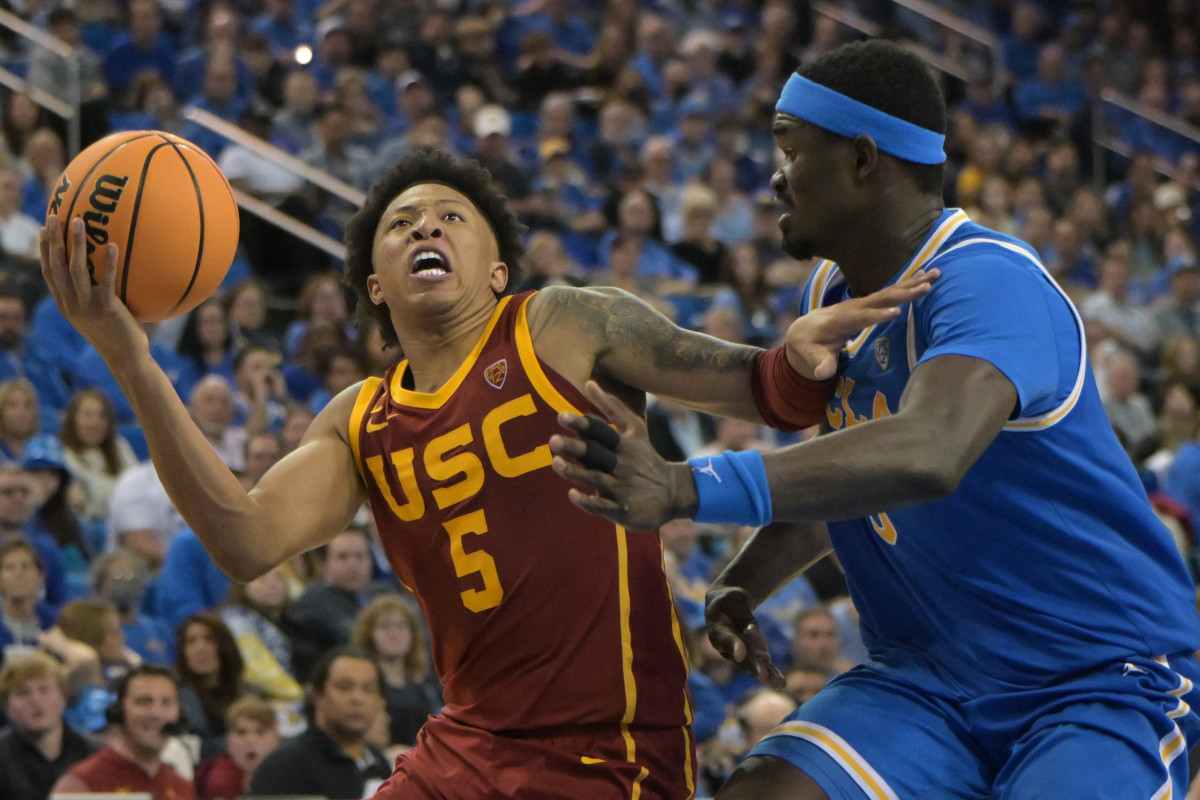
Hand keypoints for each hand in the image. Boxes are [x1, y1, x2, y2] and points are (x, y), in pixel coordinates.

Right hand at [40, 216, 146, 355]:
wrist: (126, 359)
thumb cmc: (118, 335)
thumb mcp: (99, 314)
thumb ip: (95, 294)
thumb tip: (104, 271)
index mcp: (65, 304)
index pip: (49, 273)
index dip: (44, 251)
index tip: (43, 230)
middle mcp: (70, 304)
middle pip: (56, 267)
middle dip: (53, 240)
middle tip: (53, 216)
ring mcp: (86, 306)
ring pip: (75, 270)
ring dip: (75, 244)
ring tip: (79, 222)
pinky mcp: (105, 308)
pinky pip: (105, 281)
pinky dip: (107, 262)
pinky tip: (113, 246)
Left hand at [550, 381, 695, 531]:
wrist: (672, 493)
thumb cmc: (645, 457)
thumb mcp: (634, 429)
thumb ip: (611, 407)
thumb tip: (588, 383)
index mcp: (624, 444)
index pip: (600, 432)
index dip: (581, 425)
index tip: (561, 417)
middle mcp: (622, 464)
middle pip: (595, 454)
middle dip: (574, 447)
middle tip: (552, 441)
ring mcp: (622, 487)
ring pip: (595, 478)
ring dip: (575, 472)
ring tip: (555, 463)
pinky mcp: (622, 509)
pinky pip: (603, 505)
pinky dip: (589, 501)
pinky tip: (572, 495)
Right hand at [705, 585, 784, 687]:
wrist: (729, 607)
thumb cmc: (729, 600)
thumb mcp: (734, 600)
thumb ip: (742, 615)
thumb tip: (752, 630)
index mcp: (717, 631)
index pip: (725, 639)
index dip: (733, 646)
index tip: (740, 654)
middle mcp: (728, 648)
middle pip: (741, 659)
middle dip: (752, 667)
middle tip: (762, 676)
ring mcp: (742, 653)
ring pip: (754, 666)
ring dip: (765, 674)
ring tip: (777, 683)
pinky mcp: (754, 655)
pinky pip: (764, 665)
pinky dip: (772, 673)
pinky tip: (781, 683)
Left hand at [786, 268, 939, 379]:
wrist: (805, 328)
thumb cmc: (808, 345)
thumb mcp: (808, 355)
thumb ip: (818, 362)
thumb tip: (823, 373)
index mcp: (839, 321)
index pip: (859, 318)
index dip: (876, 316)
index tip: (896, 313)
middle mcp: (853, 307)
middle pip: (880, 299)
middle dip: (903, 293)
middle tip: (926, 286)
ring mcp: (862, 303)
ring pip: (890, 292)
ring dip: (913, 283)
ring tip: (935, 274)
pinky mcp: (870, 303)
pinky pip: (892, 292)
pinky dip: (910, 283)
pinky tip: (926, 275)